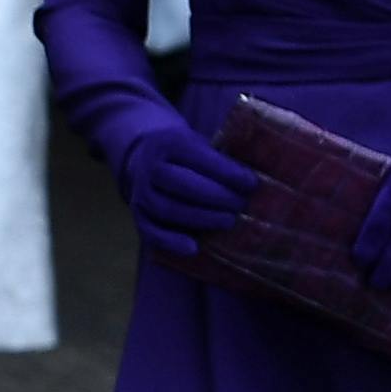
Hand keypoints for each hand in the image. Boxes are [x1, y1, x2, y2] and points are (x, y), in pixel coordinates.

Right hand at [119, 114, 259, 255]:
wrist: (145, 156)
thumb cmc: (188, 154)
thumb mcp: (201, 144)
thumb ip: (221, 158)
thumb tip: (253, 180)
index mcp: (169, 143)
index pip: (197, 157)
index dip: (225, 171)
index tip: (251, 183)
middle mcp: (150, 167)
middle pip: (180, 184)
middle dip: (215, 196)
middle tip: (241, 205)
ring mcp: (140, 192)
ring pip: (166, 209)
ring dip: (200, 218)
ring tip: (228, 221)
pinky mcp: (137, 215)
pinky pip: (150, 231)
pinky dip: (170, 241)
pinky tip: (193, 248)